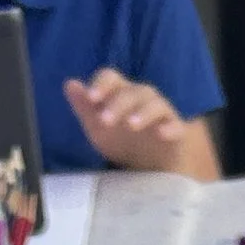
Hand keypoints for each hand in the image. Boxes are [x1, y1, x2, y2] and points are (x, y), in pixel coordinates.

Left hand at [65, 70, 191, 171]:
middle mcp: (141, 98)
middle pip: (132, 91)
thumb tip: (69, 84)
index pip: (111, 78)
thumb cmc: (122, 141)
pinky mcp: (175, 130)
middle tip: (105, 121)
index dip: (102, 84)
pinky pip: (175, 125)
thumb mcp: (97, 128)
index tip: (91, 99)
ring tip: (131, 125)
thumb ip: (84, 108)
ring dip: (142, 112)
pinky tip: (162, 134)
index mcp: (120, 93)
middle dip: (117, 104)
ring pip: (154, 103)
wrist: (151, 166)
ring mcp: (160, 113)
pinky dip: (170, 127)